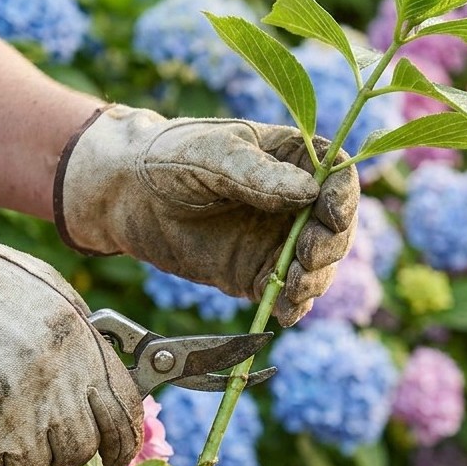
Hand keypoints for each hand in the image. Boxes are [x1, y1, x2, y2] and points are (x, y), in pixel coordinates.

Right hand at [0, 181, 141, 465]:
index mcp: (84, 351)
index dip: (122, 443)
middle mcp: (58, 387)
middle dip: (62, 447)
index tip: (114, 456)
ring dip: (16, 455)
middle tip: (37, 430)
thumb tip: (100, 375)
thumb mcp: (55, 296)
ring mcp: (17, 416)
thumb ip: (84, 342)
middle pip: (78, 450)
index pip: (123, 416)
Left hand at [53, 105, 358, 325]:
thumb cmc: (166, 157)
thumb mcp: (210, 154)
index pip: (337, 177)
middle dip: (330, 246)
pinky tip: (286, 311)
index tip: (332, 215)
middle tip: (307, 257)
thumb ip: (257, 173)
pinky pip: (288, 294)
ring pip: (319, 266)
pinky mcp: (257, 274)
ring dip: (315, 281)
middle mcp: (295, 201)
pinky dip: (294, 306)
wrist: (123, 195)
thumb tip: (308, 191)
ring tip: (295, 288)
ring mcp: (278, 240)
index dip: (343, 198)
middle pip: (337, 228)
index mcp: (293, 157)